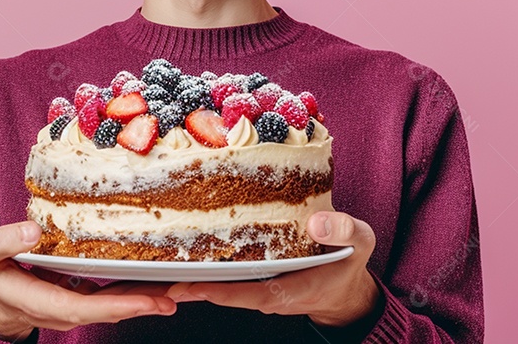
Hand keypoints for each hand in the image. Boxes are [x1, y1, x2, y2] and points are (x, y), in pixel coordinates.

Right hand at [0, 221, 177, 339]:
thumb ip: (5, 242)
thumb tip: (33, 231)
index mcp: (40, 302)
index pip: (82, 308)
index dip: (116, 305)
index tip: (146, 300)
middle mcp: (64, 311)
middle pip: (108, 311)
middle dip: (143, 304)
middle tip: (178, 295)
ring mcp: (77, 307)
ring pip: (115, 306)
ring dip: (147, 299)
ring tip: (181, 289)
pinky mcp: (85, 299)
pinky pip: (114, 297)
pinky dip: (138, 291)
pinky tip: (161, 281)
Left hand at [167, 212, 380, 327]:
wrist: (345, 286)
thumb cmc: (350, 260)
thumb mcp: (360, 242)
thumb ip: (344, 231)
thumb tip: (318, 223)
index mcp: (294, 288)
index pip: (252, 293)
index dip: (223, 291)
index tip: (194, 287)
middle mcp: (270, 293)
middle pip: (226, 293)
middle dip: (194, 289)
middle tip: (160, 282)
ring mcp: (260, 289)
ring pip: (222, 287)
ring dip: (192, 281)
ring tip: (157, 272)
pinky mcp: (253, 281)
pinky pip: (226, 279)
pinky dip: (204, 273)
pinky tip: (179, 259)